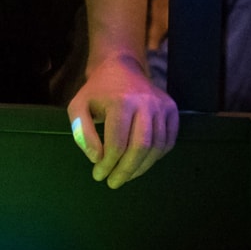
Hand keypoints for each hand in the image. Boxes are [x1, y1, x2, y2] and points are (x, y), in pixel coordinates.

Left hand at [67, 54, 179, 188]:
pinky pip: (168, 141)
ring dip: (141, 167)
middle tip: (113, 182)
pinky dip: (156, 157)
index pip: (117, 143)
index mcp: (121, 102)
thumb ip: (82, 132)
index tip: (98, 175)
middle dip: (126, 170)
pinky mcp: (172, 109)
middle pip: (140, 147)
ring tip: (126, 175)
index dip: (108, 164)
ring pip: (157, 147)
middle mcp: (146, 103)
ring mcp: (162, 106)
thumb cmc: (97, 91)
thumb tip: (96, 158)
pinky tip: (141, 162)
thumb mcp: (78, 107)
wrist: (121, 67)